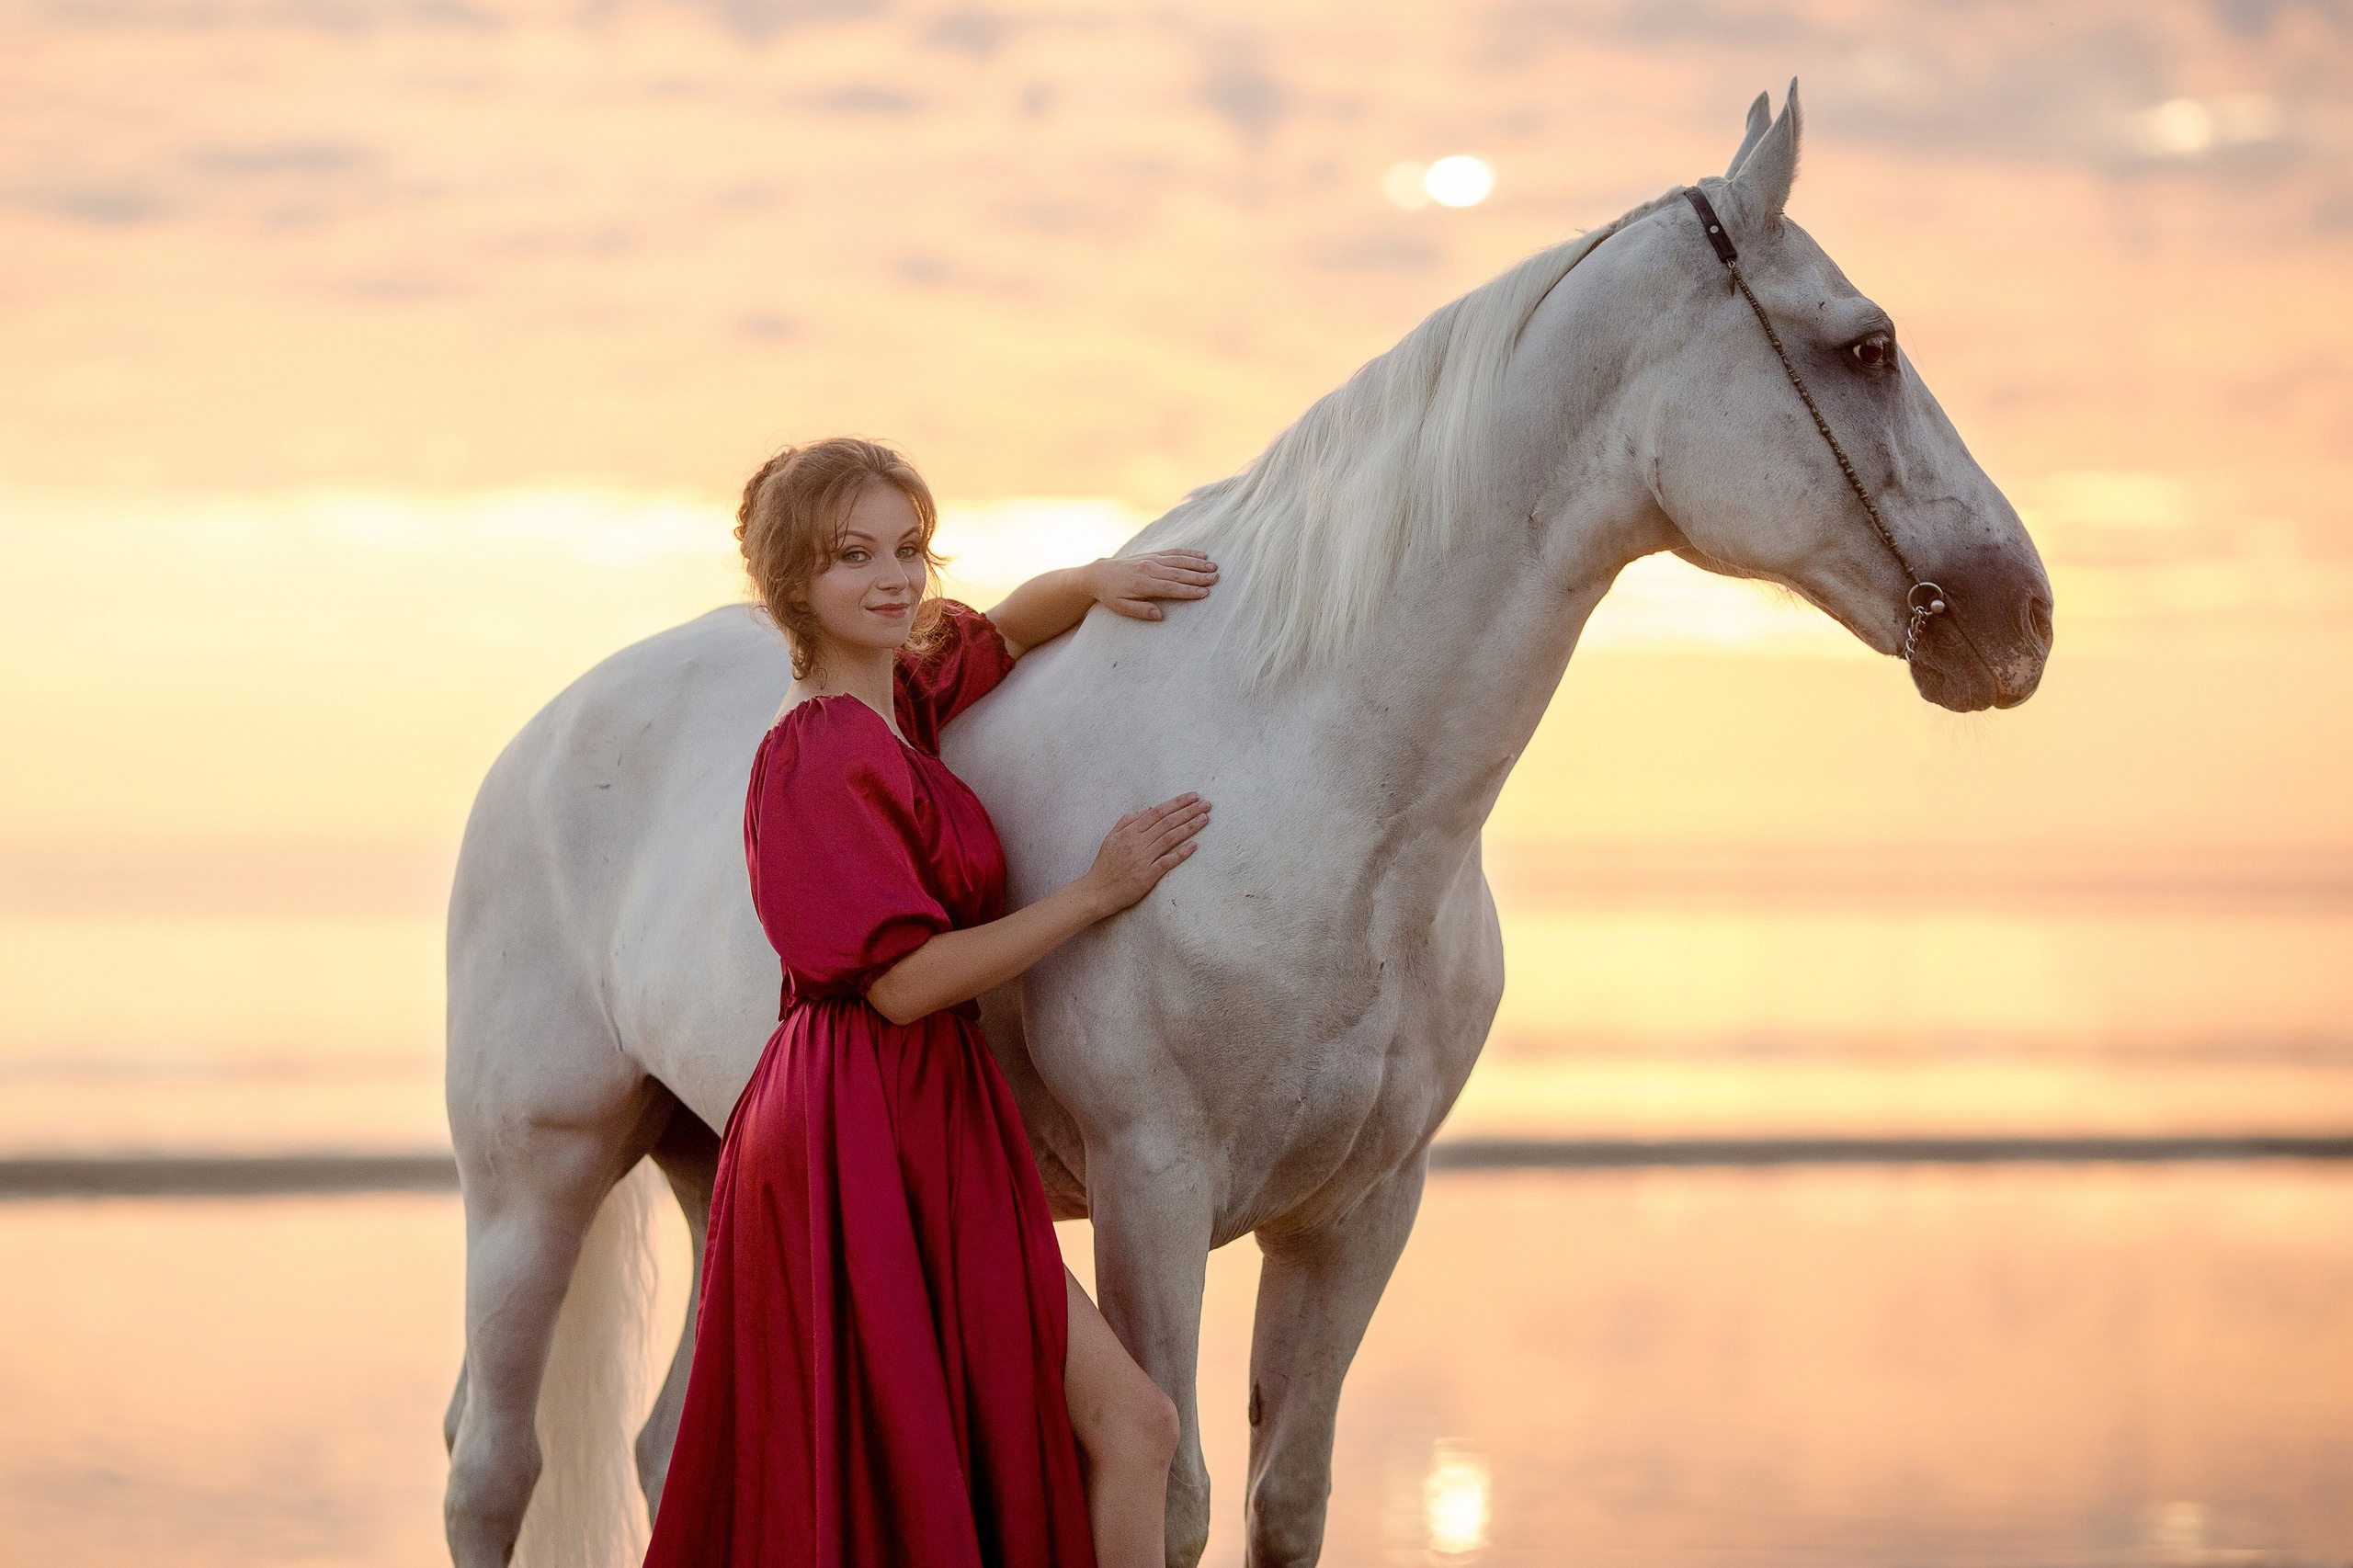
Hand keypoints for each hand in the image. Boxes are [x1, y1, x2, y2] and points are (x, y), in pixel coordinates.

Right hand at [1081, 793, 1210, 915]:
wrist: (1097, 891)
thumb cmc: (1105, 865)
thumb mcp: (1111, 838)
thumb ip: (1127, 821)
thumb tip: (1147, 809)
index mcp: (1129, 832)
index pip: (1157, 812)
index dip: (1176, 803)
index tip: (1193, 796)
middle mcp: (1137, 843)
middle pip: (1167, 822)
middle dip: (1188, 811)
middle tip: (1206, 804)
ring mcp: (1142, 859)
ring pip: (1169, 838)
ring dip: (1189, 827)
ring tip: (1205, 818)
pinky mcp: (1147, 876)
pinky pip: (1166, 862)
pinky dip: (1181, 853)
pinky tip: (1194, 846)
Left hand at [1087, 551, 1218, 620]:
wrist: (1098, 573)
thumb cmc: (1110, 594)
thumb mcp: (1121, 608)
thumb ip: (1141, 611)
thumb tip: (1160, 615)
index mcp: (1142, 583)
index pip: (1170, 588)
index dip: (1188, 591)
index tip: (1204, 593)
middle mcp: (1148, 568)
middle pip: (1178, 573)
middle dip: (1198, 576)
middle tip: (1216, 579)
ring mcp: (1151, 559)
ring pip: (1178, 561)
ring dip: (1197, 564)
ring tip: (1213, 567)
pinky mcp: (1152, 554)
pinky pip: (1172, 552)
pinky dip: (1188, 553)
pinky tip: (1201, 556)